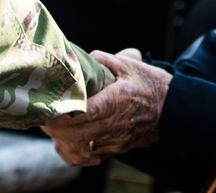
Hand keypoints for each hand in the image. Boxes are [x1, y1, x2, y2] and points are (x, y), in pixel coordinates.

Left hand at [42, 48, 171, 166]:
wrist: (174, 111)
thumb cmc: (152, 85)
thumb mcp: (130, 65)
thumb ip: (104, 60)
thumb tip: (81, 58)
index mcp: (117, 100)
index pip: (85, 111)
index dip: (62, 112)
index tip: (47, 106)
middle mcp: (115, 124)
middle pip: (76, 134)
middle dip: (54, 127)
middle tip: (40, 115)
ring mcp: (114, 140)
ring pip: (79, 148)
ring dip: (60, 139)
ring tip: (51, 126)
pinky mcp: (115, 150)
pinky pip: (87, 158)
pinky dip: (72, 152)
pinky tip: (66, 141)